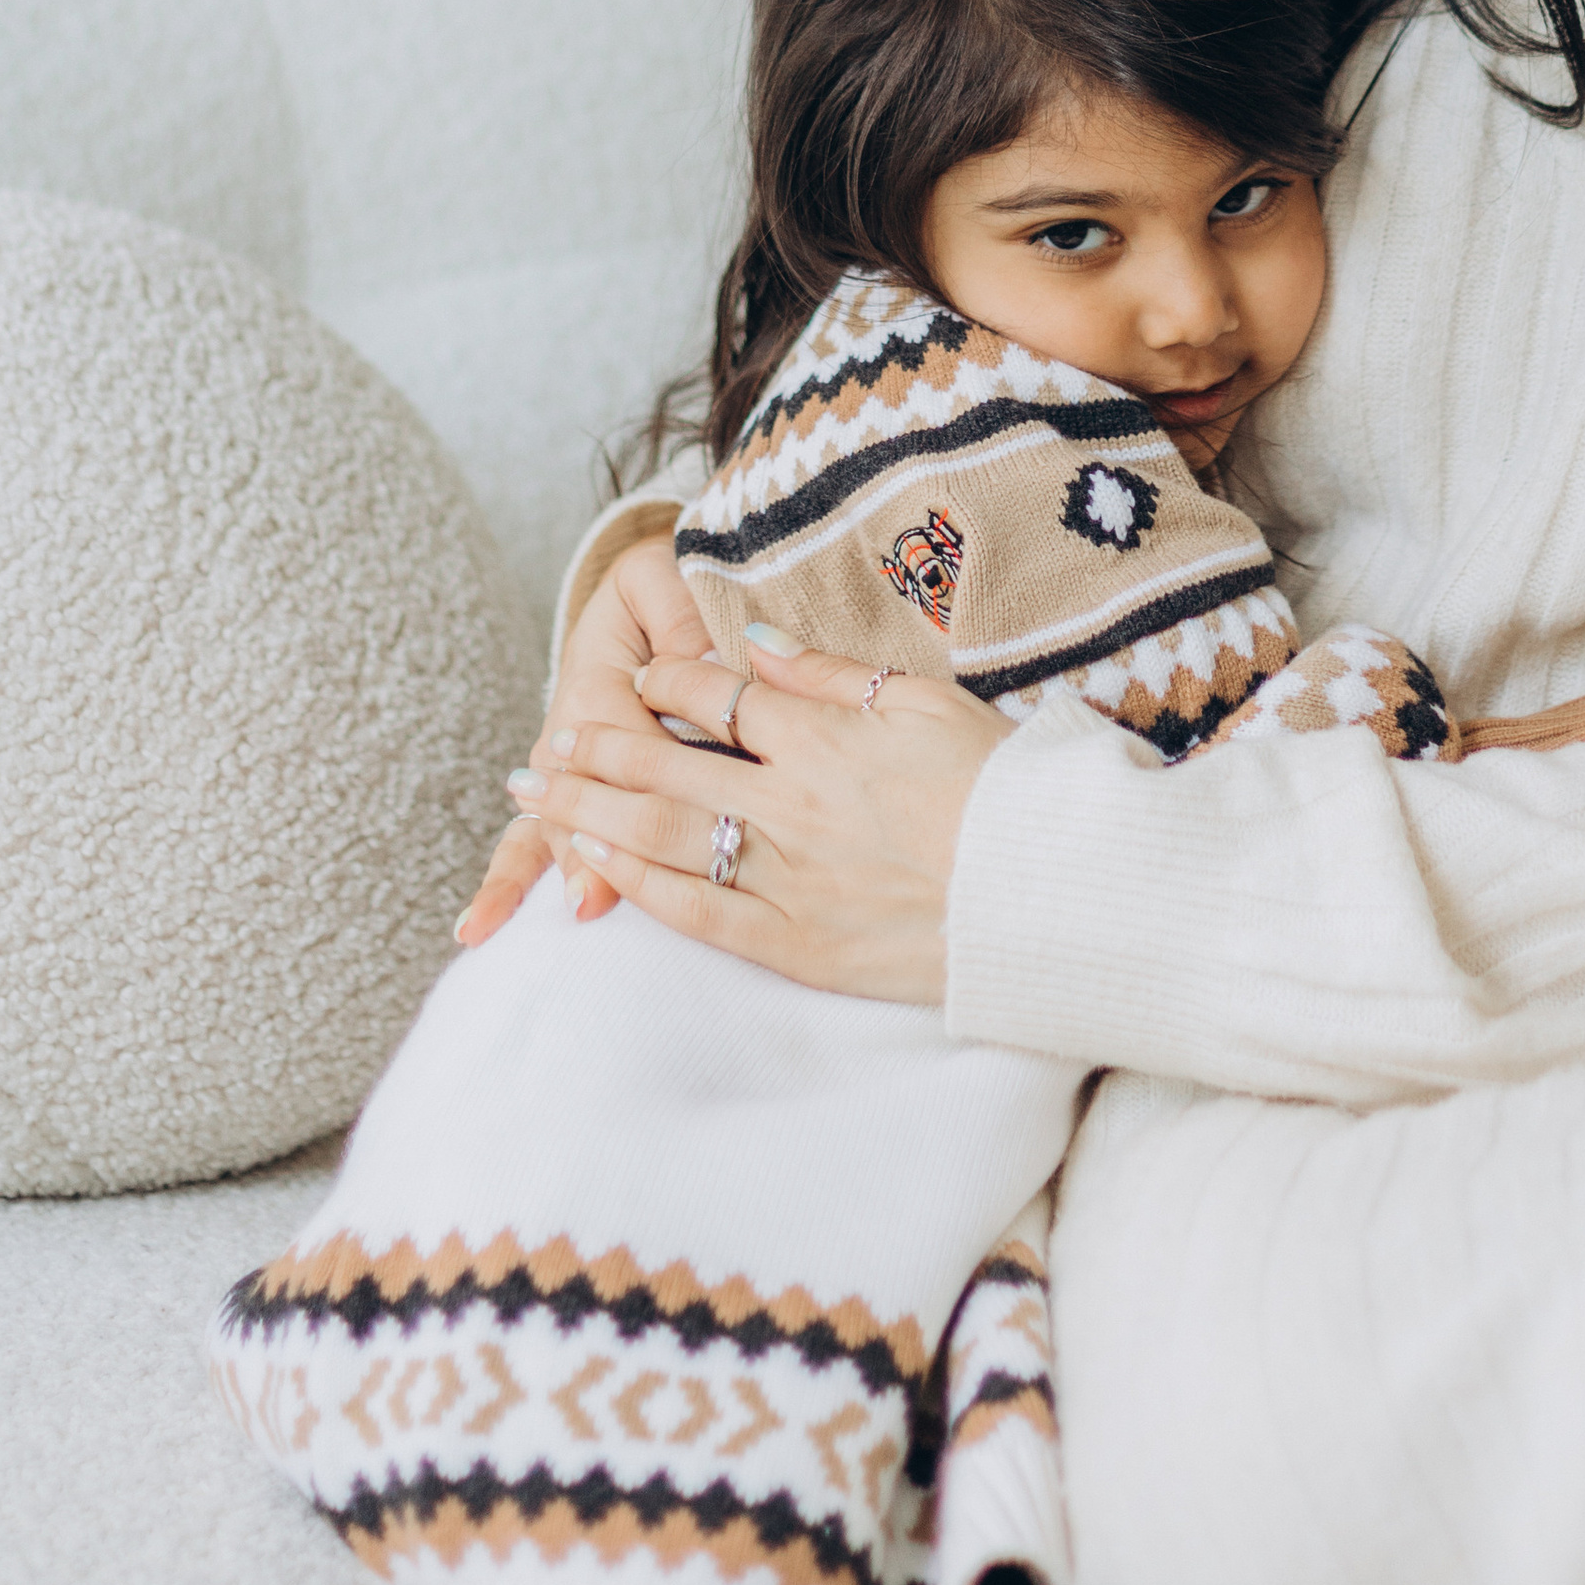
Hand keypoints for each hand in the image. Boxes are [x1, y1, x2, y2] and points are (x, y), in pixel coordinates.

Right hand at [456, 533, 704, 945]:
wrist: (632, 607)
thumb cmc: (657, 598)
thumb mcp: (663, 581)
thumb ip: (678, 611)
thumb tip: (707, 656)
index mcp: (600, 682)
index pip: (631, 738)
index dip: (654, 770)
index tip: (682, 806)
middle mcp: (570, 736)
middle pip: (587, 795)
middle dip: (599, 842)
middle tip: (602, 892)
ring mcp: (557, 774)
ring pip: (555, 827)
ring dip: (565, 868)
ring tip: (580, 907)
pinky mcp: (551, 799)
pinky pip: (521, 844)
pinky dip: (499, 887)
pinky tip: (475, 930)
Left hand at [501, 640, 1011, 1004]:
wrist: (1045, 897)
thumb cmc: (1000, 789)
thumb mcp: (926, 703)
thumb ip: (831, 674)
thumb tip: (755, 640)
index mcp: (826, 736)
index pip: (720, 696)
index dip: (668, 680)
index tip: (636, 673)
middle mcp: (791, 804)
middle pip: (666, 765)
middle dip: (597, 748)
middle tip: (547, 740)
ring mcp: (787, 879)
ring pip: (663, 837)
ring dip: (590, 813)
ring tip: (539, 797)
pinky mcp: (794, 944)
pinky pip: (696, 913)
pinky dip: (638, 885)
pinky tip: (595, 867)